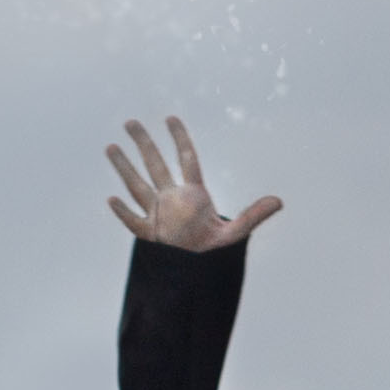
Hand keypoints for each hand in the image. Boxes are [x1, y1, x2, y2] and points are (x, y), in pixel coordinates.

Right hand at [103, 116, 278, 250]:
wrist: (195, 271)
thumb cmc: (212, 248)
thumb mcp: (235, 233)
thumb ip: (253, 216)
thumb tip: (279, 201)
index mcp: (193, 194)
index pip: (187, 160)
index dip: (180, 139)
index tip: (170, 118)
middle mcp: (172, 199)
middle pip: (156, 165)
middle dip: (144, 144)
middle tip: (130, 123)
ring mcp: (158, 214)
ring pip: (138, 187)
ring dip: (125, 168)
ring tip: (111, 147)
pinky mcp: (150, 233)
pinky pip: (134, 222)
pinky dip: (123, 212)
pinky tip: (110, 199)